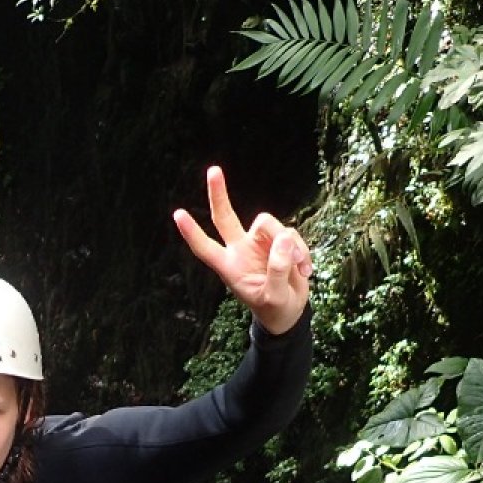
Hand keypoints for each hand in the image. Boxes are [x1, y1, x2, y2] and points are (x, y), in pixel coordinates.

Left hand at [172, 165, 310, 335]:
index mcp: (230, 267)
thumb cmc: (275, 309)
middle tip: (213, 170)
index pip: (206, 247)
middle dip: (219, 194)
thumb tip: (284, 239)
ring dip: (290, 245)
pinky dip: (302, 251)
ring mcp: (259, 244)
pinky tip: (305, 270)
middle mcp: (241, 250)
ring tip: (300, 267)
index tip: (178, 214)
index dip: (192, 232)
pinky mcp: (280, 242)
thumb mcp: (274, 297)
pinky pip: (291, 235)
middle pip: (225, 217)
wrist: (290, 313)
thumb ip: (277, 270)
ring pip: (270, 225)